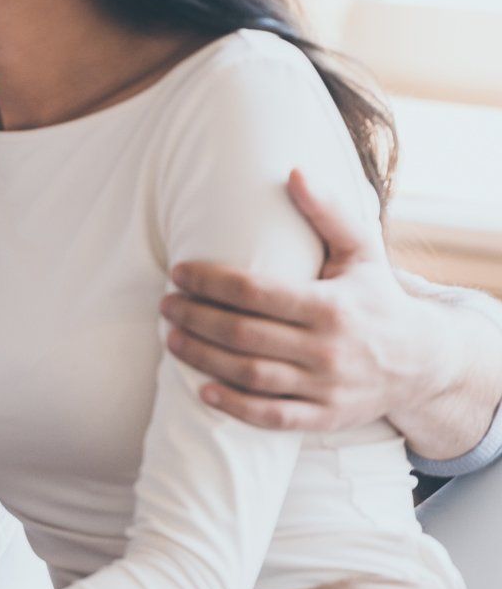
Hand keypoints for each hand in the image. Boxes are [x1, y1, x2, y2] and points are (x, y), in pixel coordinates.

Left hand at [162, 168, 442, 432]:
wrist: (423, 361)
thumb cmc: (377, 298)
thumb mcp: (362, 251)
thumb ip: (327, 212)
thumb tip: (294, 171)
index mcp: (332, 305)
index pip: (255, 292)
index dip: (209, 282)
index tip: (178, 273)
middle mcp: (328, 349)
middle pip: (243, 333)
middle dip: (195, 318)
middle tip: (165, 305)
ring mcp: (325, 387)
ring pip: (250, 375)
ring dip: (203, 358)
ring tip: (171, 339)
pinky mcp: (324, 417)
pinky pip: (271, 417)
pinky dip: (235, 406)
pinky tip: (203, 389)